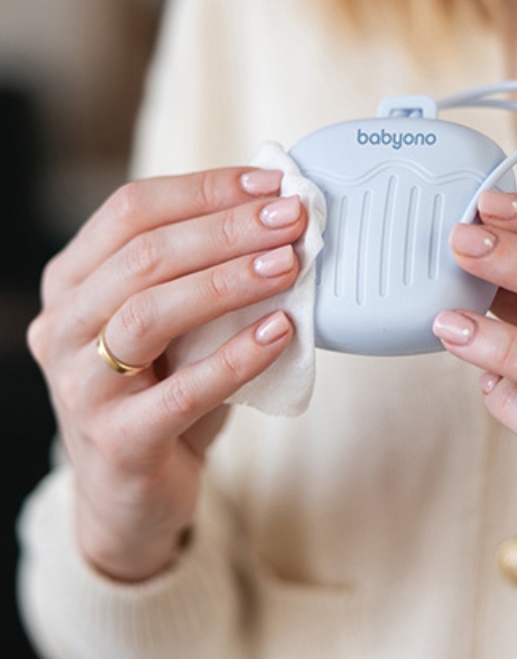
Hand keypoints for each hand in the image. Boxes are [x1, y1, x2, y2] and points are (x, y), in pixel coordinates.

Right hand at [27, 168, 306, 581]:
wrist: (134, 493)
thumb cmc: (163, 391)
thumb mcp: (178, 324)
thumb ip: (206, 273)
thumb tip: (275, 216)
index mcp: (74, 281)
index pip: (131, 210)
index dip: (204, 190)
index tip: (269, 185)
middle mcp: (64, 326)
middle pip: (143, 255)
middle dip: (226, 229)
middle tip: (291, 220)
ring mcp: (81, 386)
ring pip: (150, 312)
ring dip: (228, 281)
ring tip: (288, 265)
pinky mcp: (117, 440)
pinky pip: (182, 390)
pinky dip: (236, 356)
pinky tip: (280, 332)